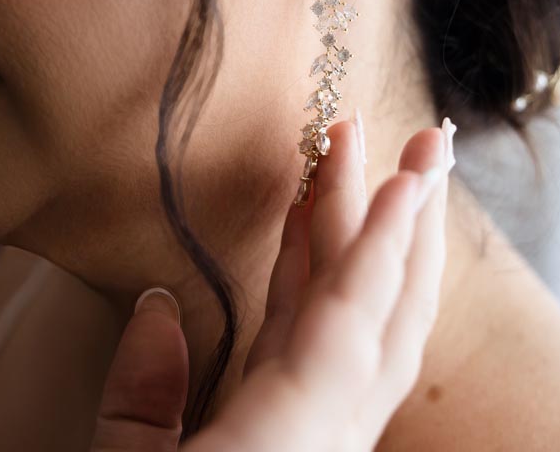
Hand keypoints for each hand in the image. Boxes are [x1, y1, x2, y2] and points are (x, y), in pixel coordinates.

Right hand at [88, 117, 454, 450]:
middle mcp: (325, 438)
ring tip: (383, 168)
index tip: (404, 167)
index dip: (381, 236)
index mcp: (291, 443)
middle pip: (385, 310)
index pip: (352, 318)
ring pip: (372, 330)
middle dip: (406, 219)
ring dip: (381, 246)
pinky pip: (334, 358)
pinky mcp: (307, 446)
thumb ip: (140, 409)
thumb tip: (157, 310)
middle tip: (419, 138)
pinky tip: (322, 254)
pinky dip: (336, 296)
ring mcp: (324, 443)